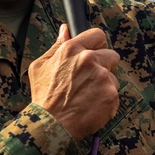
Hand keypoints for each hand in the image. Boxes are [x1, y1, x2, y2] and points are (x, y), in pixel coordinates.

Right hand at [28, 25, 119, 140]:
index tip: (96, 52)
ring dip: (104, 85)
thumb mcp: (40, 66)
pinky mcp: (111, 94)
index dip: (98, 44)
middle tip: (91, 80)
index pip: (97, 35)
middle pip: (112, 55)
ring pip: (113, 77)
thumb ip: (56, 46)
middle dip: (105, 65)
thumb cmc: (43, 96)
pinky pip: (114, 94)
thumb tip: (65, 29)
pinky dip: (106, 101)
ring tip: (87, 97)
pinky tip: (91, 107)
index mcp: (72, 49)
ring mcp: (102, 77)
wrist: (51, 125)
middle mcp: (89, 59)